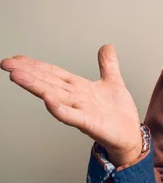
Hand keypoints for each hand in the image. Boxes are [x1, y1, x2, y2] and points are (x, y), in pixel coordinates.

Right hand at [1, 45, 142, 165]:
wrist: (130, 135)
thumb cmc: (118, 113)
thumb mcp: (113, 83)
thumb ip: (108, 65)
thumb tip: (106, 47)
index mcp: (79, 88)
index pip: (53, 74)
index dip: (36, 65)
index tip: (16, 58)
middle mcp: (76, 99)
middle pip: (48, 82)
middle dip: (27, 73)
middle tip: (5, 64)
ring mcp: (81, 111)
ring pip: (54, 96)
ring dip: (36, 86)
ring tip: (17, 76)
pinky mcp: (89, 124)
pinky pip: (71, 116)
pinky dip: (59, 108)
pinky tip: (47, 100)